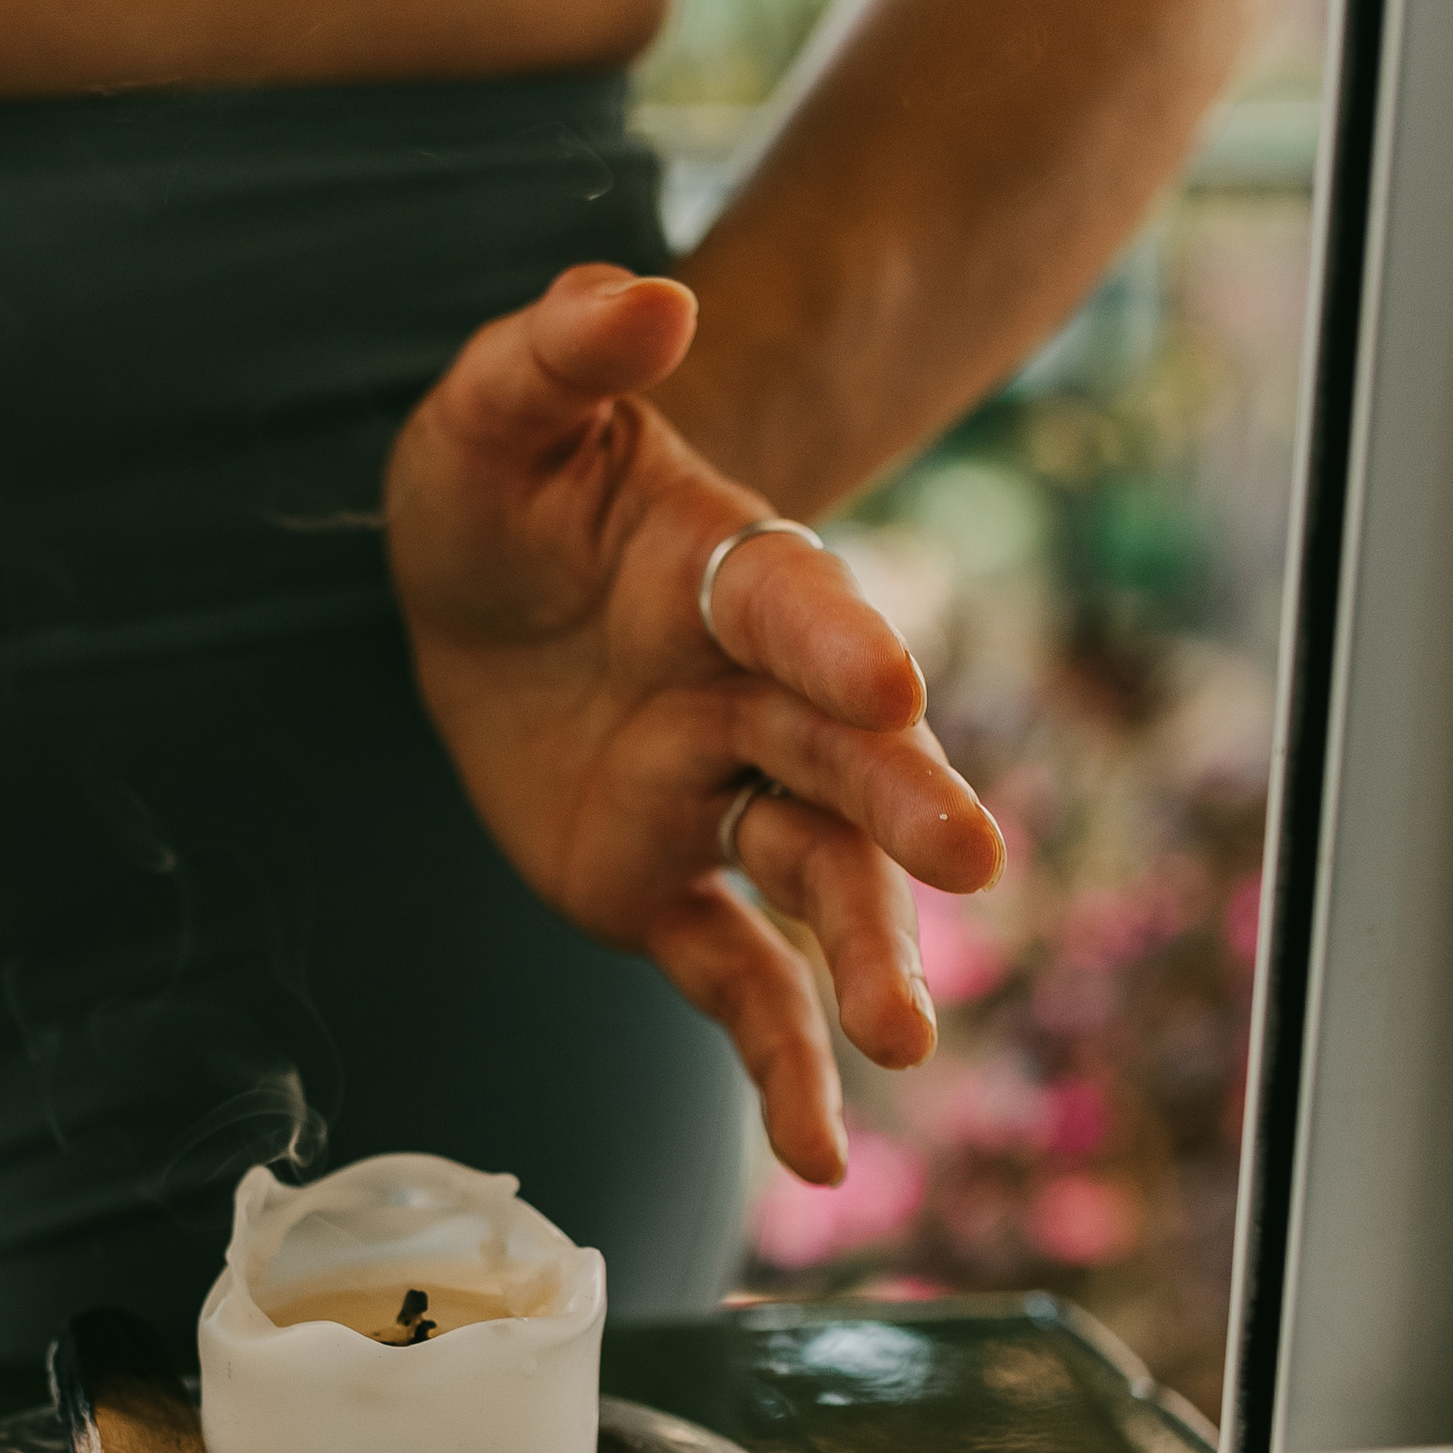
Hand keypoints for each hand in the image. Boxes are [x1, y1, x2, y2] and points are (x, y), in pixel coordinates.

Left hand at [385, 264, 1005, 1183]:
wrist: (485, 584)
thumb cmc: (508, 485)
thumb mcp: (499, 409)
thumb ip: (563, 351)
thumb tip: (645, 295)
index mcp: (723, 572)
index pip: (791, 606)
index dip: (837, 641)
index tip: (895, 685)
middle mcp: (751, 693)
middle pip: (839, 756)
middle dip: (899, 804)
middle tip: (968, 861)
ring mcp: (719, 799)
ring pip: (811, 878)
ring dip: (862, 953)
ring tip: (905, 1041)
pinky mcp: (668, 890)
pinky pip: (736, 981)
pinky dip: (779, 1065)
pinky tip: (823, 1157)